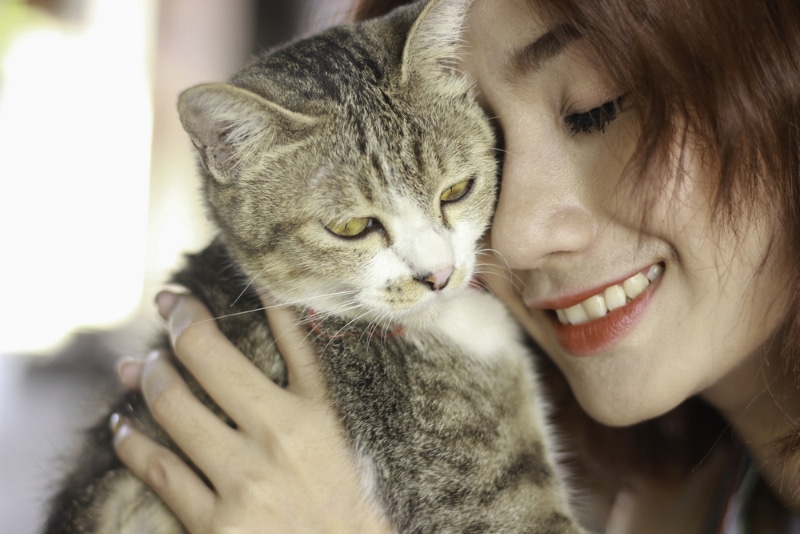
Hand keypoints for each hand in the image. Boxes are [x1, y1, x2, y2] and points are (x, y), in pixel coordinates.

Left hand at [112, 292, 389, 532]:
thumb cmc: (351, 489)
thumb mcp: (339, 421)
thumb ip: (306, 357)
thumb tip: (275, 293)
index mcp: (313, 409)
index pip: (252, 337)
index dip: (192, 312)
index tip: (178, 298)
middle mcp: (278, 439)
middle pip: (202, 359)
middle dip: (174, 326)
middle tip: (163, 316)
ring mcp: (244, 484)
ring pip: (172, 409)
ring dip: (148, 378)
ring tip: (139, 368)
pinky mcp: (217, 528)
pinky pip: (158, 471)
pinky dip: (130, 442)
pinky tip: (122, 429)